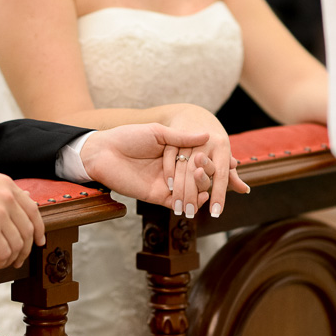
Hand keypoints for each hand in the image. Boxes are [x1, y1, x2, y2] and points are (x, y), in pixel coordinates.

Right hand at [0, 161, 44, 270]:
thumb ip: (5, 189)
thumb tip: (25, 197)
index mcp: (8, 186)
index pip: (34, 211)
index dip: (39, 230)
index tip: (39, 241)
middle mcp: (8, 198)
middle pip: (28, 231)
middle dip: (25, 250)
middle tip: (16, 260)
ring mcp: (0, 213)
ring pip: (18, 245)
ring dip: (10, 259)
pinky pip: (3, 252)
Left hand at [80, 123, 221, 212]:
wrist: (103, 151)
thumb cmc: (128, 137)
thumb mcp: (158, 133)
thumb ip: (182, 137)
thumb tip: (208, 135)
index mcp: (175, 154)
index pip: (200, 161)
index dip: (214, 162)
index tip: (232, 161)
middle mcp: (173, 171)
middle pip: (199, 178)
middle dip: (212, 177)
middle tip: (225, 174)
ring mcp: (167, 185)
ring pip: (192, 192)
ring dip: (204, 189)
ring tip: (212, 184)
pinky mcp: (158, 197)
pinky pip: (179, 203)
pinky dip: (193, 201)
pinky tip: (203, 196)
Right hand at [163, 105, 249, 218]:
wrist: (194, 114)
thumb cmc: (212, 139)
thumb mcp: (223, 154)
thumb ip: (230, 174)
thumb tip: (244, 190)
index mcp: (222, 147)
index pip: (221, 176)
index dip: (219, 195)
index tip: (216, 213)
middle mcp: (207, 142)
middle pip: (200, 174)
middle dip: (194, 196)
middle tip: (191, 214)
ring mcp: (189, 138)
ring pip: (183, 167)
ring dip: (180, 189)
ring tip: (178, 207)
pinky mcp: (174, 136)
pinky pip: (170, 157)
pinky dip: (169, 173)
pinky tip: (169, 188)